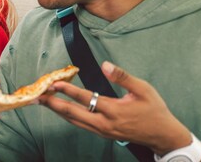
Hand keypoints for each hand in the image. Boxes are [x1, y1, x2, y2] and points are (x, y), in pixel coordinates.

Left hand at [39, 61, 191, 154]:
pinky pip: (81, 124)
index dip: (69, 90)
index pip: (86, 99)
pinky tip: (60, 109)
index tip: (54, 83)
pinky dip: (68, 116)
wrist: (162, 135)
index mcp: (114, 111)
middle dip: (54, 104)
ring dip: (58, 110)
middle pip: (73, 114)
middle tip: (37, 96)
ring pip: (74, 121)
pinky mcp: (103, 134)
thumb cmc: (155, 110)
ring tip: (43, 102)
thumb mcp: (143, 89)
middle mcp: (105, 124)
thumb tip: (105, 65)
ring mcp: (102, 131)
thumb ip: (122, 76)